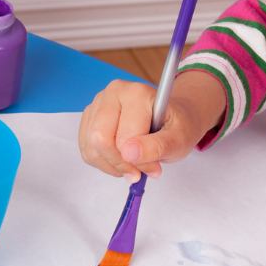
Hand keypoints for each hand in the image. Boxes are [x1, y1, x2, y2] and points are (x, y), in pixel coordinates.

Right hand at [78, 71, 226, 181]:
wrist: (171, 119)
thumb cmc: (176, 127)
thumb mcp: (178, 140)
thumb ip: (157, 147)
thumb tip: (130, 153)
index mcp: (137, 93)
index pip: (124, 139)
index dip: (139, 162)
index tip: (154, 169)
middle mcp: (113, 93)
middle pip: (100, 140)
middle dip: (121, 164)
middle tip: (140, 172)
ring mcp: (98, 104)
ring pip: (91, 148)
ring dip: (112, 166)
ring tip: (133, 165)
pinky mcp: (90, 117)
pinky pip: (86, 150)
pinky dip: (103, 163)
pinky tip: (121, 159)